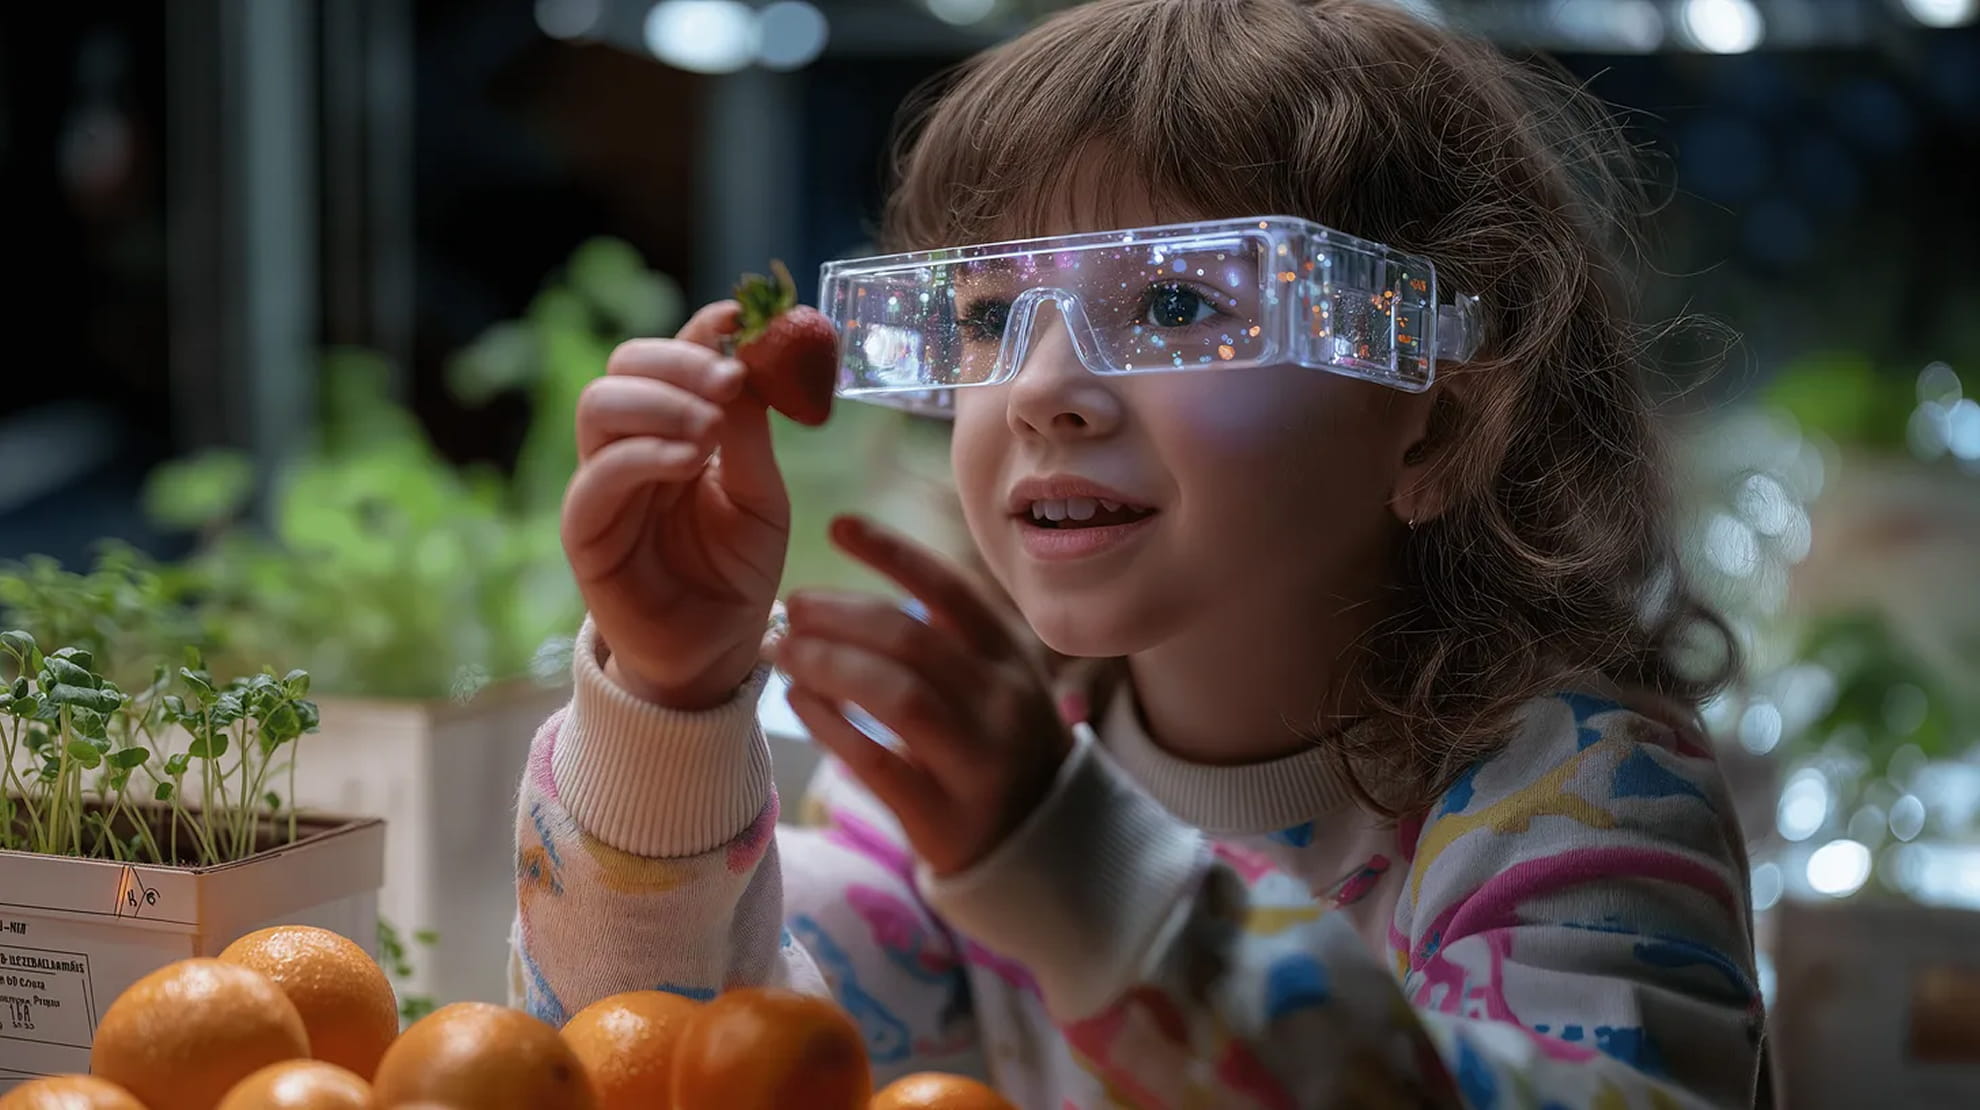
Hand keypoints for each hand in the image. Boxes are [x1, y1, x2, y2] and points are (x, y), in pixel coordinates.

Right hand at [561, 301, 791, 708]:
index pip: (670, 357)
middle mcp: (631, 445)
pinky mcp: (586, 530)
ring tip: (712, 430)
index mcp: (675, 426)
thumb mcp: (762, 495)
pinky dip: (643, 455)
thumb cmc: (740, 570)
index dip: (700, 332)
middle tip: (730, 381)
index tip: (739, 318)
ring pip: (600, 406)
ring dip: (660, 403)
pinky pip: (597, 476)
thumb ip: (751, 432)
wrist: (717, 651)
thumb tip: (749, 355)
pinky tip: (690, 460)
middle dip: (678, 362)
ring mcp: (603, 484)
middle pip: (624, 367)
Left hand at [775, 515, 1073, 875]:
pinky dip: (830, 726)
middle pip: (911, 640)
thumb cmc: (996, 745)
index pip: (951, 589)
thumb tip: (848, 594)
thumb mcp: (995, 680)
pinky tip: (798, 702)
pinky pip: (876, 763)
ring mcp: (978, 762)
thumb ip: (944, 636)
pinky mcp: (945, 816)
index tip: (838, 524)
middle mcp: (1003, 702)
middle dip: (840, 616)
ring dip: (828, 666)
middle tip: (791, 607)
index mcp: (1011, 656)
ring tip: (783, 651)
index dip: (892, 552)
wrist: (1043, 847)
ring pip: (896, 697)